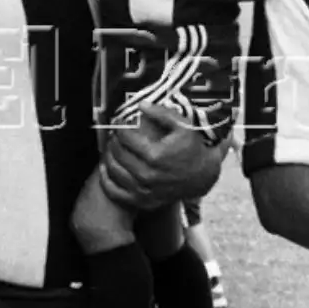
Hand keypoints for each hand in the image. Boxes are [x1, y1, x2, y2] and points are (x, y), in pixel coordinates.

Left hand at [99, 105, 223, 209]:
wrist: (203, 176)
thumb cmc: (192, 148)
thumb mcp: (183, 126)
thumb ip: (161, 114)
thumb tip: (140, 105)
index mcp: (155, 155)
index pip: (126, 137)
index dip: (120, 126)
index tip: (121, 122)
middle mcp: (147, 175)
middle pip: (118, 153)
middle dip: (113, 141)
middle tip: (115, 134)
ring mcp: (144, 191)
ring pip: (114, 171)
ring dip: (108, 156)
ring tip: (111, 148)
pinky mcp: (142, 202)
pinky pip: (115, 193)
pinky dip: (106, 180)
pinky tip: (105, 169)